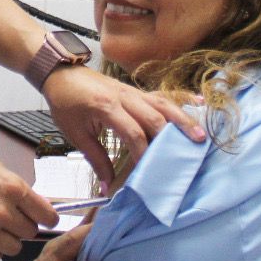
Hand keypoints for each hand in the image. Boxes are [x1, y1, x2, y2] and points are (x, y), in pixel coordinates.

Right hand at [0, 144, 57, 260]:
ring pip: (14, 248)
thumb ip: (16, 187)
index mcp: (12, 188)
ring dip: (8, 239)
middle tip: (10, 217)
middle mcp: (1, 211)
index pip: (47, 215)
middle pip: (30, 233)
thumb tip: (34, 203)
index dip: (47, 218)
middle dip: (23, 226)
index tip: (43, 219)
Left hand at [42, 67, 204, 186]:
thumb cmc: (66, 103)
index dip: (143, 153)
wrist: (61, 74)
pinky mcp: (135, 90)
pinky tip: (199, 103)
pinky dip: (180, 99)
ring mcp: (132, 91)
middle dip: (171, 138)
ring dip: (182, 120)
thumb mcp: (75, 134)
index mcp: (106, 107)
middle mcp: (123, 97)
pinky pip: (161, 95)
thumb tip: (108, 186)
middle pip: (154, 117)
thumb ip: (96, 159)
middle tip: (188, 156)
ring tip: (200, 136)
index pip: (133, 132)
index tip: (149, 172)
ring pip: (163, 104)